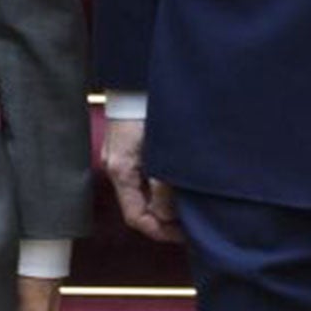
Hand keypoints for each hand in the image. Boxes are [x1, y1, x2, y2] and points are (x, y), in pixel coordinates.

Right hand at [101, 117, 183, 242]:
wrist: (141, 75)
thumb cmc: (149, 110)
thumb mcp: (160, 153)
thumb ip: (163, 187)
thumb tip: (165, 216)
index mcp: (120, 170)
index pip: (135, 217)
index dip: (160, 231)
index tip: (184, 235)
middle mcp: (118, 166)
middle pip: (140, 205)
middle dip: (165, 219)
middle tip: (192, 224)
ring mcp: (124, 155)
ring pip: (145, 191)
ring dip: (167, 201)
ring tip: (191, 204)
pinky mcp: (133, 144)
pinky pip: (148, 175)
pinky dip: (164, 185)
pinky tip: (182, 182)